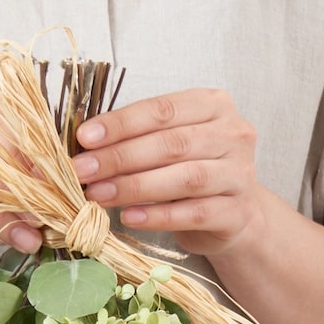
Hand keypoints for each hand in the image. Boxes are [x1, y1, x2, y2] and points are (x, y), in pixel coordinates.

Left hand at [72, 89, 264, 260]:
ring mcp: (240, 174)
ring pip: (185, 178)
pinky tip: (130, 217)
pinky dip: (159, 216)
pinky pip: (194, 213)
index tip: (84, 137)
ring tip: (99, 194)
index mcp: (213, 106)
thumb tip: (85, 148)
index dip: (121, 124)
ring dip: (135, 187)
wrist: (235, 215)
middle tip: (83, 171)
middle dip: (121, 157)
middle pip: (172, 144)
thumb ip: (138, 139)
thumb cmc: (193, 172)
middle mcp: (233, 135)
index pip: (162, 110)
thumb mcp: (169, 146)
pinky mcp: (237, 213)